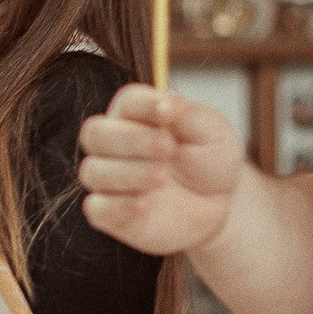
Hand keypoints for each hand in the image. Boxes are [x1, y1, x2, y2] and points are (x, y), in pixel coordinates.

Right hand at [79, 84, 247, 255]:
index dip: (143, 104)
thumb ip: (188, 114)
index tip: (167, 111)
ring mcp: (110, 180)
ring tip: (161, 177)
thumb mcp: (212, 132)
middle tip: (167, 148)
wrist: (220, 205)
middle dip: (129, 139)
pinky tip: (145, 203)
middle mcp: (115, 145)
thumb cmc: (210, 162)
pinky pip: (97, 208)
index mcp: (138, 117)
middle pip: (95, 133)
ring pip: (93, 171)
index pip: (127, 102)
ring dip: (127, 172)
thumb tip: (166, 100)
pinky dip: (118, 205)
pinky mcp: (111, 213)